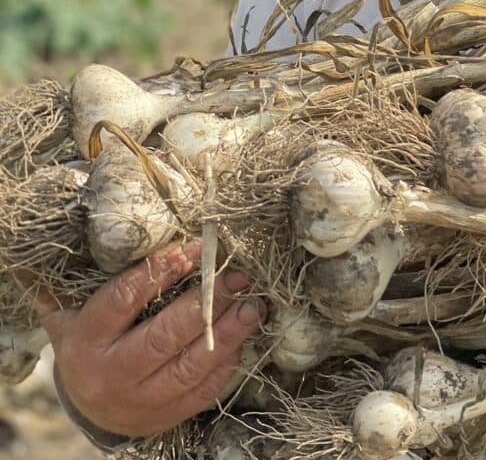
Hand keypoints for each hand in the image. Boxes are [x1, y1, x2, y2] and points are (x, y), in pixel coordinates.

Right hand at [37, 240, 265, 438]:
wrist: (86, 409)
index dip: (161, 271)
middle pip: (163, 337)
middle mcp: (110, 374)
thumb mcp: (69, 312)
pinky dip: (225, 365)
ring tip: (251, 308)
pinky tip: (241, 340)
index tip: (195, 249)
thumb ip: (74, 279)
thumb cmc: (85, 342)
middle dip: (205, 305)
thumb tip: (79, 233)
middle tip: (236, 278)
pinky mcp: (163, 418)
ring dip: (226, 335)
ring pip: (188, 368)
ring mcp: (138, 401)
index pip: (124, 298)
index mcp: (86, 340)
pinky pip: (200, 393)